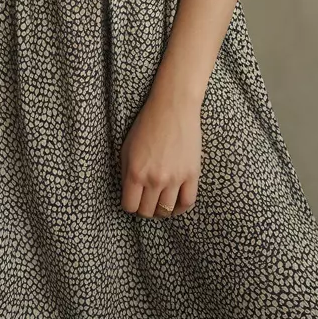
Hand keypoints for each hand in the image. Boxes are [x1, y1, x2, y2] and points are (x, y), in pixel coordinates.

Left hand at [119, 79, 202, 218]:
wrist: (173, 107)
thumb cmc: (147, 124)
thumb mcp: (127, 147)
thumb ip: (126, 173)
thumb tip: (129, 193)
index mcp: (135, 172)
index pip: (130, 206)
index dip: (130, 205)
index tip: (133, 200)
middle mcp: (154, 179)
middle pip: (147, 211)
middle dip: (145, 208)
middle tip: (147, 200)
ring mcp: (175, 178)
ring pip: (166, 210)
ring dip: (161, 210)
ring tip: (160, 202)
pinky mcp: (192, 175)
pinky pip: (187, 203)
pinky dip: (180, 209)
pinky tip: (175, 204)